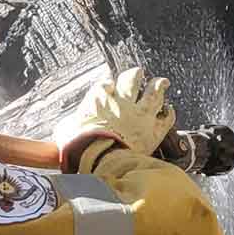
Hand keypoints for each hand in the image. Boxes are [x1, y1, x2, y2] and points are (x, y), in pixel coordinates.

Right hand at [56, 65, 177, 172]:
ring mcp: (140, 115)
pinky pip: (166, 118)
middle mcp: (121, 102)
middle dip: (135, 75)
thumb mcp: (64, 132)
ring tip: (162, 82)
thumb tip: (65, 128)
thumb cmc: (79, 148)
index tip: (108, 87)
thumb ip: (68, 125)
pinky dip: (168, 113)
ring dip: (158, 85)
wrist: (99, 161)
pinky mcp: (153, 131)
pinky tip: (168, 110)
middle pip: (131, 80)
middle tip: (138, 73)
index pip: (104, 85)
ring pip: (154, 92)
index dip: (107, 86)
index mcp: (99, 100)